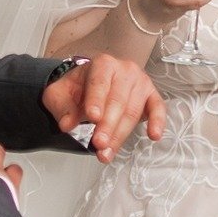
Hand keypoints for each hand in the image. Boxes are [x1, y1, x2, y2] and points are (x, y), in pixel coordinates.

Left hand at [42, 53, 166, 163]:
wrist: (89, 84)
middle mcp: (125, 70)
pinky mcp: (151, 96)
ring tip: (107, 152)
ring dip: (120, 135)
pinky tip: (154, 135)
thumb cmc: (78, 88)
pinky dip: (157, 122)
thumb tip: (68, 124)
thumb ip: (62, 108)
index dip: (96, 100)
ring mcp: (140, 82)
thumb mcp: (60, 94)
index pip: (99, 82)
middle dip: (108, 126)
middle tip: (98, 143)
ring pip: (132, 112)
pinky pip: (157, 109)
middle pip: (118, 101)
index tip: (93, 117)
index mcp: (102, 64)